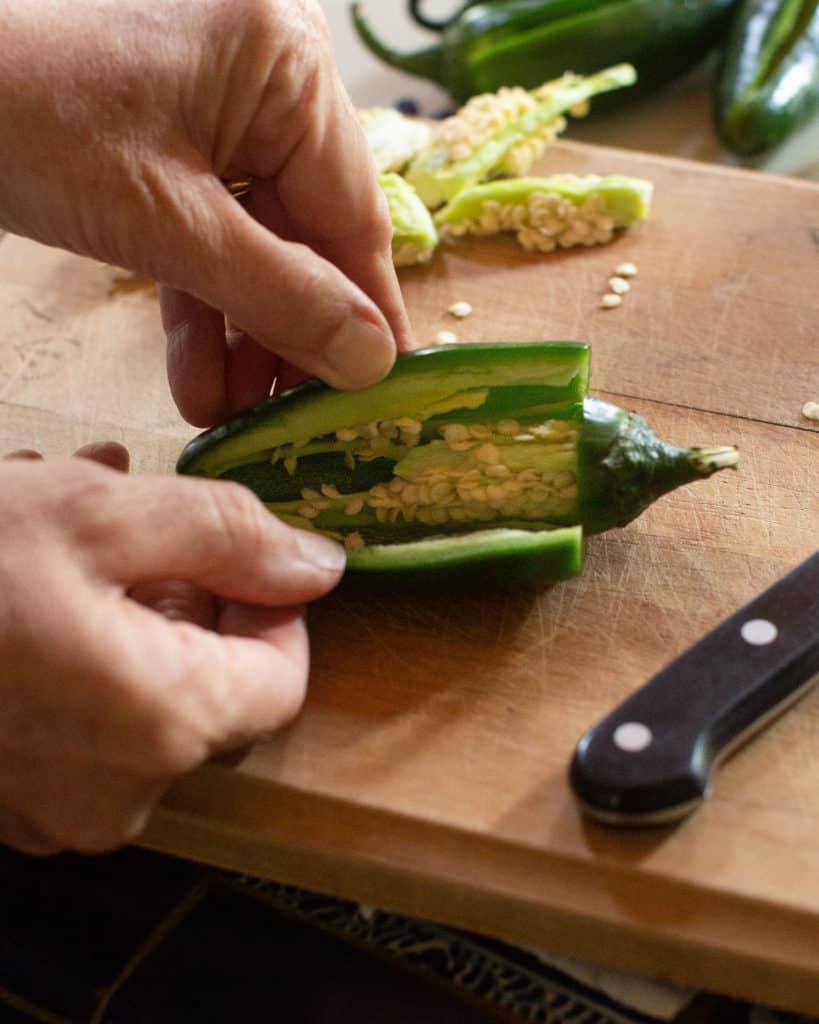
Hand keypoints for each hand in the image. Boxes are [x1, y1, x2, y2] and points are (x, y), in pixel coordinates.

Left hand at [0, 0, 411, 424]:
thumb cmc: (27, 120)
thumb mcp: (166, 223)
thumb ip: (280, 295)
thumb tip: (372, 359)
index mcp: (288, 64)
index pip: (353, 212)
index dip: (367, 312)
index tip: (382, 391)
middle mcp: (270, 78)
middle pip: (309, 234)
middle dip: (287, 335)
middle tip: (287, 419)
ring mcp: (223, 108)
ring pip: (260, 244)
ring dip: (242, 334)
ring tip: (228, 412)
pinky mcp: (180, 142)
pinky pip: (212, 232)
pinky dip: (203, 305)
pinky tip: (197, 379)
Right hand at [0, 445, 344, 854]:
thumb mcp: (98, 512)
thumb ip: (229, 535)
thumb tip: (321, 566)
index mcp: (165, 722)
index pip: (283, 677)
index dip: (272, 608)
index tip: (235, 550)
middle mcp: (122, 790)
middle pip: (210, 686)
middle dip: (186, 592)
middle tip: (135, 515)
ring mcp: (56, 807)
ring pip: (140, 695)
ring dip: (123, 606)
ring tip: (68, 523)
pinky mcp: (7, 801)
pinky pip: (79, 724)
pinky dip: (76, 651)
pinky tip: (28, 586)